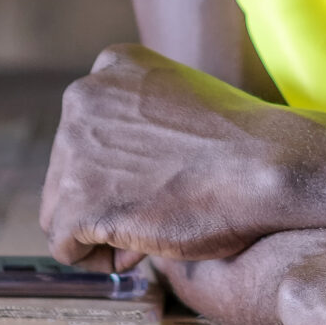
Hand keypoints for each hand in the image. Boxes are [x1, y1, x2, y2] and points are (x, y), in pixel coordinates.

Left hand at [42, 43, 325, 267]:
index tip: (158, 181)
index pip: (87, 132)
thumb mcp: (180, 105)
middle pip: (66, 171)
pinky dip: (96, 259)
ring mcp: (74, 147)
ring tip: (151, 231)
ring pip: (59, 210)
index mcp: (111, 65)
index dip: (119, 170)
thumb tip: (112, 185)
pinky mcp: (78, 200)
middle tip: (157, 214)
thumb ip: (139, 127)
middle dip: (105, 202)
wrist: (266, 164)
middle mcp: (83, 97)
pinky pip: (64, 246)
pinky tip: (139, 249)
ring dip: (100, 231)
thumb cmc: (242, 144)